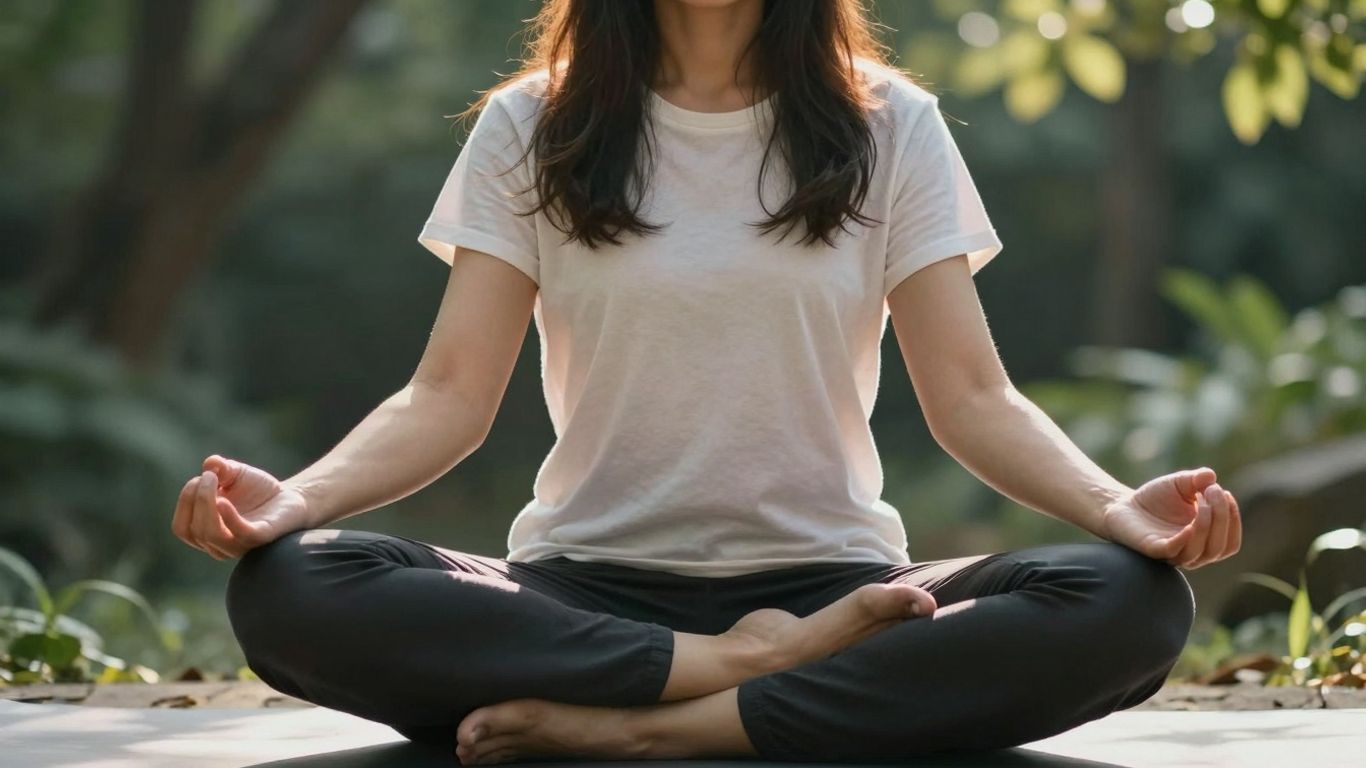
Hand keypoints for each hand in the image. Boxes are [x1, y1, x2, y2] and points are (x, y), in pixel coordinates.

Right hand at [171, 455, 312, 560]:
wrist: (291, 496)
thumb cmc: (257, 489)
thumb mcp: (233, 474)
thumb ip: (219, 469)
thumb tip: (210, 464)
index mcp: (208, 533)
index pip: (182, 528)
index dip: (184, 502)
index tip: (199, 478)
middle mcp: (221, 545)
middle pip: (195, 530)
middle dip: (196, 499)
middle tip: (209, 476)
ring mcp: (241, 544)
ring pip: (211, 535)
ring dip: (206, 504)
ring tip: (216, 480)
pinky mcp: (261, 538)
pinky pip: (240, 534)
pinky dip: (229, 518)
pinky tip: (224, 500)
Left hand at [1099, 467, 1241, 569]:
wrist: (1123, 505)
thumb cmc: (1156, 498)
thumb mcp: (1180, 484)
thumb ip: (1196, 480)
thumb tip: (1211, 476)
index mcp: (1204, 540)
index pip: (1230, 542)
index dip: (1233, 520)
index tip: (1225, 492)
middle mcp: (1192, 551)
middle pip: (1219, 548)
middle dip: (1222, 517)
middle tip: (1212, 491)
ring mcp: (1173, 553)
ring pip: (1201, 552)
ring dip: (1207, 524)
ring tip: (1200, 499)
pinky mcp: (1154, 550)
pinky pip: (1174, 551)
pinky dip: (1186, 538)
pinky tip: (1190, 523)